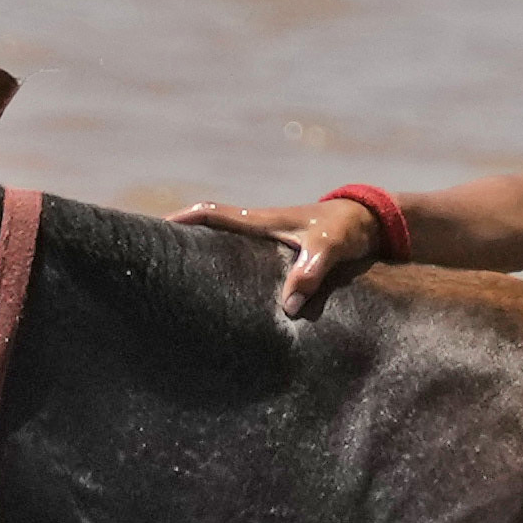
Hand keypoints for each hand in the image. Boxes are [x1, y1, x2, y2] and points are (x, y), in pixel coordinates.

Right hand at [171, 195, 379, 317]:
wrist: (371, 222)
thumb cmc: (348, 229)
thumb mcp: (330, 247)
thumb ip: (311, 271)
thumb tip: (287, 308)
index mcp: (262, 220)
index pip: (212, 214)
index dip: (182, 220)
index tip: (151, 230)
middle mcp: (259, 226)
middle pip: (209, 229)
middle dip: (181, 240)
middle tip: (152, 260)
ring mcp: (267, 238)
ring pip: (225, 243)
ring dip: (202, 254)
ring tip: (176, 280)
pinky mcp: (279, 251)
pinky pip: (243, 256)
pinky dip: (227, 266)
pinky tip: (222, 291)